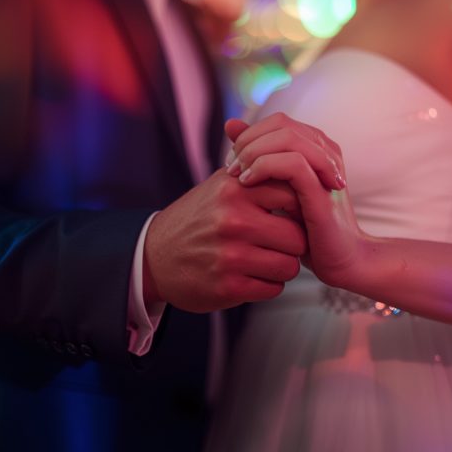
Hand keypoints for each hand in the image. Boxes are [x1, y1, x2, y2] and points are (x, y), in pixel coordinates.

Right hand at [143, 169, 306, 311]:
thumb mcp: (220, 185)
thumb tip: (299, 162)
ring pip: (289, 266)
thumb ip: (257, 172)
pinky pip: (273, 289)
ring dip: (282, 266)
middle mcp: (233, 220)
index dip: (299, 208)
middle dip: (294, 244)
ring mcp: (231, 256)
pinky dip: (267, 285)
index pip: (294, 194)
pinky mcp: (229, 287)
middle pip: (298, 237)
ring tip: (266, 259)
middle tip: (281, 244)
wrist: (153, 257)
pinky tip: (251, 275)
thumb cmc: (196, 219)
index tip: (292, 216)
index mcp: (234, 189)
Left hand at [225, 114, 364, 287]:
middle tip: (230, 168)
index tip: (231, 163)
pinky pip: (293, 163)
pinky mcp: (323, 190)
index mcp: (316, 148)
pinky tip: (248, 183)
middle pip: (281, 123)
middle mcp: (326, 151)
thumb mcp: (274, 188)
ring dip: (254, 152)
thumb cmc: (307, 229)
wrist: (339, 261)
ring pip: (287, 136)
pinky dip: (265, 167)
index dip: (250, 136)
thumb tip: (230, 123)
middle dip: (249, 142)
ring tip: (237, 175)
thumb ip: (256, 155)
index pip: (277, 121)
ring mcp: (327, 168)